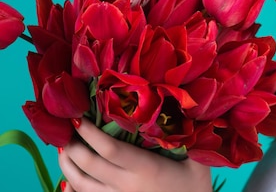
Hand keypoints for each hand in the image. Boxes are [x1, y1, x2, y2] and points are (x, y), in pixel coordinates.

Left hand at [58, 118, 212, 191]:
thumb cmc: (195, 186)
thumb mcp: (198, 160)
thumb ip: (188, 135)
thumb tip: (181, 105)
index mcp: (146, 168)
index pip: (110, 149)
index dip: (90, 133)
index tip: (79, 118)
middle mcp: (127, 185)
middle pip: (89, 165)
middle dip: (72, 146)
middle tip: (66, 130)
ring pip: (82, 184)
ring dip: (68, 166)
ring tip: (65, 149)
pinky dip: (73, 189)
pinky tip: (69, 179)